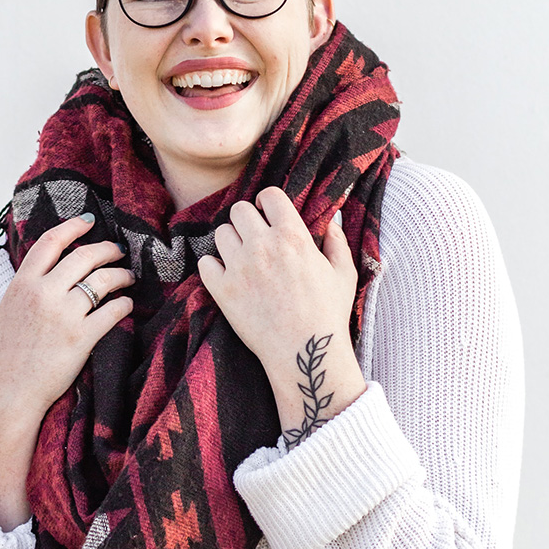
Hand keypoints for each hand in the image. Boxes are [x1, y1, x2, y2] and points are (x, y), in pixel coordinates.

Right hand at [0, 214, 133, 528]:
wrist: (2, 396)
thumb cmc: (4, 357)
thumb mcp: (9, 311)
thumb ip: (30, 289)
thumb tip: (56, 271)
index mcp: (22, 284)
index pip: (50, 241)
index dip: (73, 226)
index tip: (89, 220)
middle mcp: (44, 293)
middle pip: (84, 256)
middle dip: (107, 249)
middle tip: (118, 252)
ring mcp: (64, 314)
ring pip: (103, 280)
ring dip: (121, 275)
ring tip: (128, 277)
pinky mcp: (81, 338)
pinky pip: (113, 311)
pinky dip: (124, 304)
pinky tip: (127, 305)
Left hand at [198, 188, 366, 439]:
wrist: (305, 353)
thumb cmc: (328, 314)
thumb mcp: (343, 274)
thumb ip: (337, 242)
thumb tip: (331, 221)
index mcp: (292, 236)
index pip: (269, 195)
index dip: (267, 201)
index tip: (267, 213)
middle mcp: (263, 245)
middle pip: (238, 210)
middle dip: (246, 219)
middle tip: (253, 236)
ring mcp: (239, 266)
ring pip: (220, 233)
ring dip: (230, 242)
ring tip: (241, 257)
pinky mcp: (223, 290)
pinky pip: (205, 263)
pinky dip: (213, 267)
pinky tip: (226, 275)